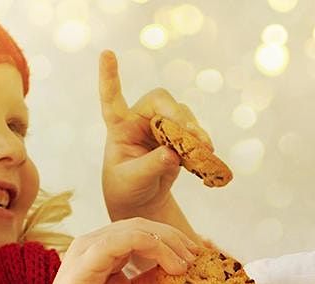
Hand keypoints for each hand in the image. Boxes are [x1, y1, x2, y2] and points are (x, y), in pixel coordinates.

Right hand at [34, 218, 199, 283]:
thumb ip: (151, 279)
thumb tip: (181, 270)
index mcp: (101, 247)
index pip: (141, 230)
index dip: (170, 238)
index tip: (194, 255)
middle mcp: (93, 241)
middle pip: (142, 225)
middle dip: (173, 237)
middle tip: (196, 255)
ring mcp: (87, 247)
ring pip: (136, 229)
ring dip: (167, 243)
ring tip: (186, 263)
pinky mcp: (85, 259)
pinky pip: (123, 241)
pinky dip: (152, 248)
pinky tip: (171, 266)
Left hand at [99, 50, 213, 220]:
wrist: (141, 200)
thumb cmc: (126, 187)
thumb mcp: (133, 179)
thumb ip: (150, 166)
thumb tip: (171, 153)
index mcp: (118, 126)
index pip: (111, 98)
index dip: (109, 76)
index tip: (107, 53)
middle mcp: (139, 120)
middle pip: (161, 101)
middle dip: (177, 115)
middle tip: (190, 134)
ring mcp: (159, 126)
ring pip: (182, 115)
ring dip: (194, 130)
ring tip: (204, 149)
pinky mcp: (176, 135)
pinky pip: (193, 130)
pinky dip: (201, 140)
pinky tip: (207, 152)